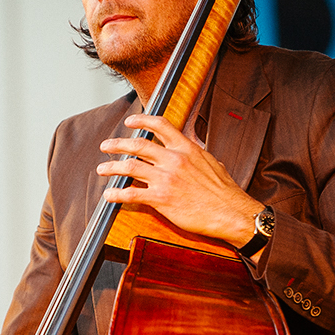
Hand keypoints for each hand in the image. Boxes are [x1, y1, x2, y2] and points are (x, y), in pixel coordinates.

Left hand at [97, 114, 263, 253]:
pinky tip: (109, 195)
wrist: (232, 213)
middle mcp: (174, 160)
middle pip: (138, 145)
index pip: (160, 125)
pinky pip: (132, 194)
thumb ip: (195, 153)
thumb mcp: (212, 162)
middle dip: (117, 144)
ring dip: (112, 167)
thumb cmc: (224, 192)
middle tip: (105, 145)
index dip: (141, 121)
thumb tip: (191, 147)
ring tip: (102, 169)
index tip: (129, 122)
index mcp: (186, 149)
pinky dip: (117, 194)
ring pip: (130, 167)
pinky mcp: (162, 199)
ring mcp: (166, 179)